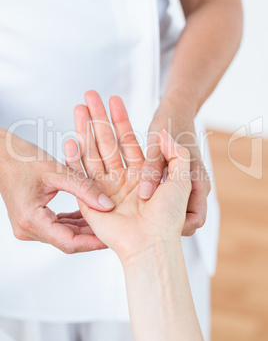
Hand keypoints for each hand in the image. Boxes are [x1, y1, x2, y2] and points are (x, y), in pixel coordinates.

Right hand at [0, 129, 113, 253]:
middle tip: (115, 227)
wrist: (3, 156)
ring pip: (64, 234)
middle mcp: (28, 229)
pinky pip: (58, 226)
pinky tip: (88, 212)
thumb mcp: (58, 172)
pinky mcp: (32, 220)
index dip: (93, 242)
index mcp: (32, 220)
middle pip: (68, 240)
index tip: (111, 238)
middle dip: (92, 235)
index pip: (69, 242)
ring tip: (106, 219)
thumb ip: (85, 188)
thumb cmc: (23, 160)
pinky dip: (74, 221)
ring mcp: (29, 226)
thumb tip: (108, 205)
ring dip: (84, 228)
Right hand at [62, 91, 190, 262]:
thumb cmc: (169, 215)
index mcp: (141, 174)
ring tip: (79, 107)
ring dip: (85, 130)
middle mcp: (121, 180)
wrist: (152, 244)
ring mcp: (105, 189)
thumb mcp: (182, 178)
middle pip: (107, 142)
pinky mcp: (91, 201)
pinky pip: (81, 176)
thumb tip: (163, 133)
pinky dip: (75, 158)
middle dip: (98, 118)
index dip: (120, 119)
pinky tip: (71, 138)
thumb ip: (176, 152)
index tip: (113, 99)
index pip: (128, 140)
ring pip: (93, 153)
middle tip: (89, 95)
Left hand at [138, 99, 210, 235]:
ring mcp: (187, 184)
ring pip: (173, 208)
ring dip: (156, 212)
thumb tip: (145, 196)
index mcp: (198, 182)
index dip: (177, 230)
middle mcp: (195, 187)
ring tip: (134, 218)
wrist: (177, 109)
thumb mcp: (157, 147)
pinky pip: (165, 196)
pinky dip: (153, 200)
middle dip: (165, 225)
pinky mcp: (177, 180)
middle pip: (184, 219)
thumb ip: (152, 170)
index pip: (194, 221)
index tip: (154, 230)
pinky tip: (133, 200)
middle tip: (140, 231)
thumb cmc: (169, 124)